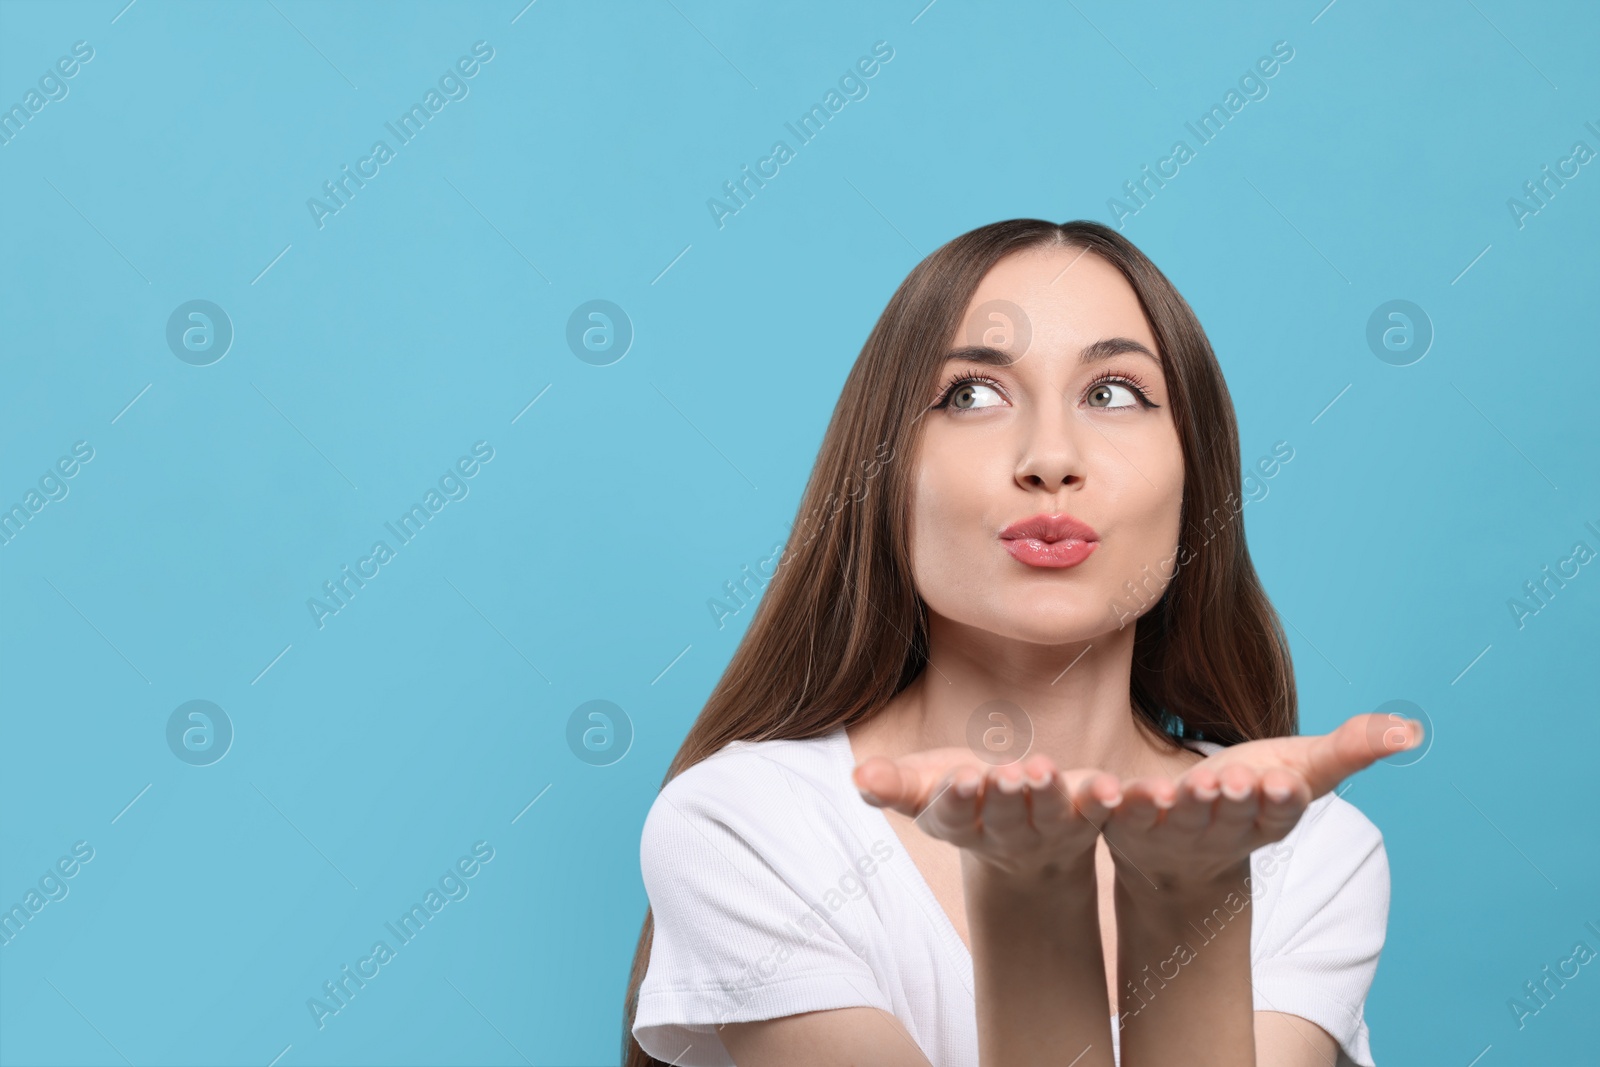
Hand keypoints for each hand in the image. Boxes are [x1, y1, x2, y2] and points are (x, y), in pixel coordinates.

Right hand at [853, 747, 1122, 880]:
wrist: (1024, 842)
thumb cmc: (966, 798)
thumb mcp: (926, 788)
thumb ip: (893, 784)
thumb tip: (857, 776)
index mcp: (959, 824)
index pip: (953, 816)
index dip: (956, 801)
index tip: (960, 779)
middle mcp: (1004, 835)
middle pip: (1002, 817)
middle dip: (1002, 797)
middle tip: (1001, 774)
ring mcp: (1048, 830)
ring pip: (1049, 813)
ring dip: (1047, 794)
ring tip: (1042, 770)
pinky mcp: (1085, 819)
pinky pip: (1097, 809)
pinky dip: (1105, 798)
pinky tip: (1114, 785)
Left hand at [1103, 712, 1424, 895]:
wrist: (1182, 846)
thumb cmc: (1251, 793)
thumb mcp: (1301, 767)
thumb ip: (1352, 748)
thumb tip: (1413, 730)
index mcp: (1270, 816)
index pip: (1282, 812)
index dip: (1283, 801)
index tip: (1287, 785)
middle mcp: (1226, 831)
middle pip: (1236, 815)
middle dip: (1241, 799)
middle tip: (1243, 781)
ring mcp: (1179, 832)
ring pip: (1187, 817)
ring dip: (1193, 803)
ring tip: (1198, 784)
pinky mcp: (1134, 825)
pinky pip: (1130, 813)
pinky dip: (1131, 803)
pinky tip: (1127, 789)